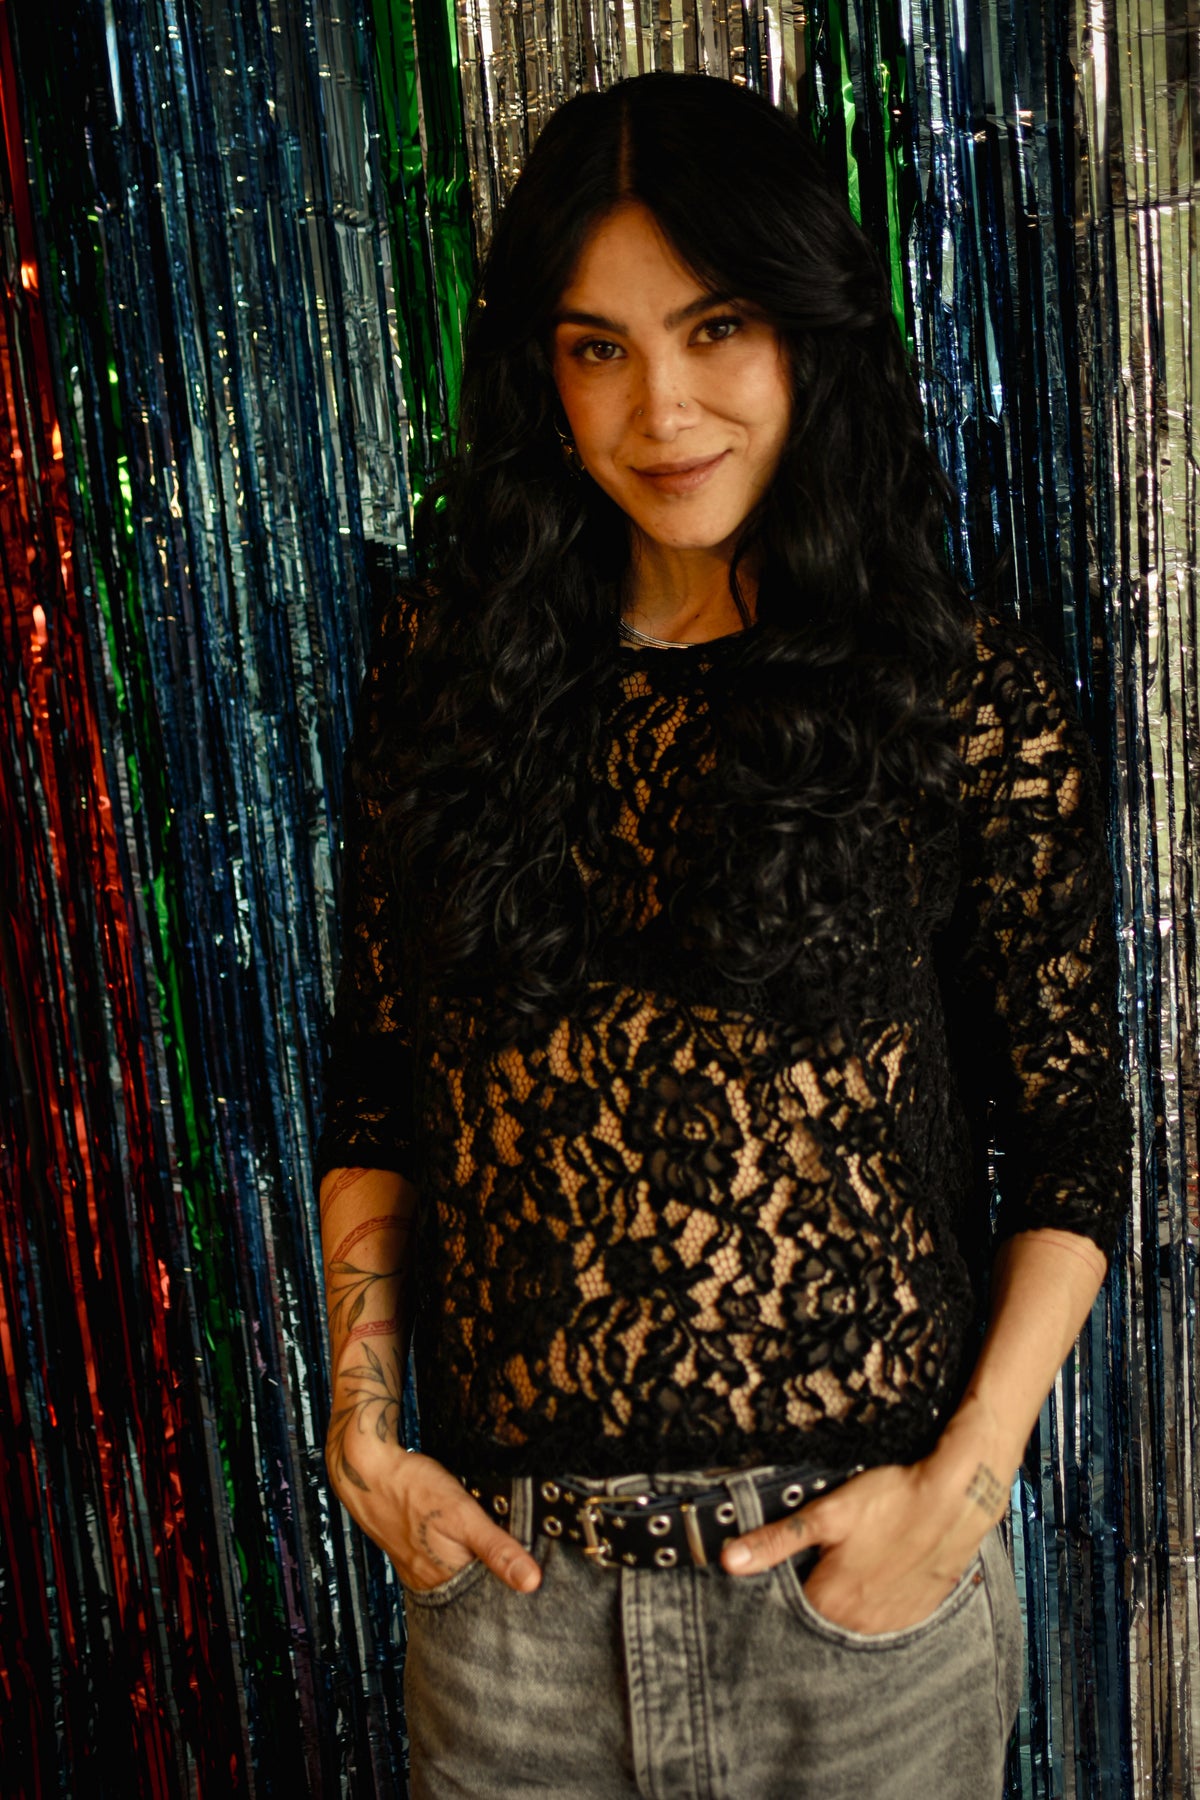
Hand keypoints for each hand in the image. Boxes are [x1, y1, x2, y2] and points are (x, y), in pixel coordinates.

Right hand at [326, 1430, 541, 1596]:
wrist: (366, 1468)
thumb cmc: (413, 1488)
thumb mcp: (464, 1514)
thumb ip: (496, 1548)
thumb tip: (531, 1582)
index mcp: (446, 1579)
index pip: (490, 1601)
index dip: (514, 1589)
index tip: (538, 1583)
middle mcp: (430, 1582)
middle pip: (473, 1592)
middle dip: (497, 1581)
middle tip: (521, 1563)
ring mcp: (417, 1569)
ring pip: (457, 1578)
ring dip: (478, 1568)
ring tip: (500, 1554)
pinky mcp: (411, 1554)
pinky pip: (442, 1566)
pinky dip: (458, 1558)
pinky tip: (466, 1544)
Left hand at [720, 1445, 1008, 1634]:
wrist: (954, 1500)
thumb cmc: (891, 1501)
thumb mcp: (827, 1513)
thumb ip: (776, 1541)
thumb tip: (730, 1561)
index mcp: (829, 1603)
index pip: (785, 1609)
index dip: (779, 1584)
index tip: (782, 1564)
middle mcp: (857, 1625)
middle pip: (818, 1616)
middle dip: (811, 1590)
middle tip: (821, 1556)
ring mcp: (888, 1625)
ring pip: (849, 1620)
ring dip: (843, 1598)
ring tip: (851, 1561)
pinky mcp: (913, 1616)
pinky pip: (880, 1620)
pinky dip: (872, 1602)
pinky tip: (875, 1571)